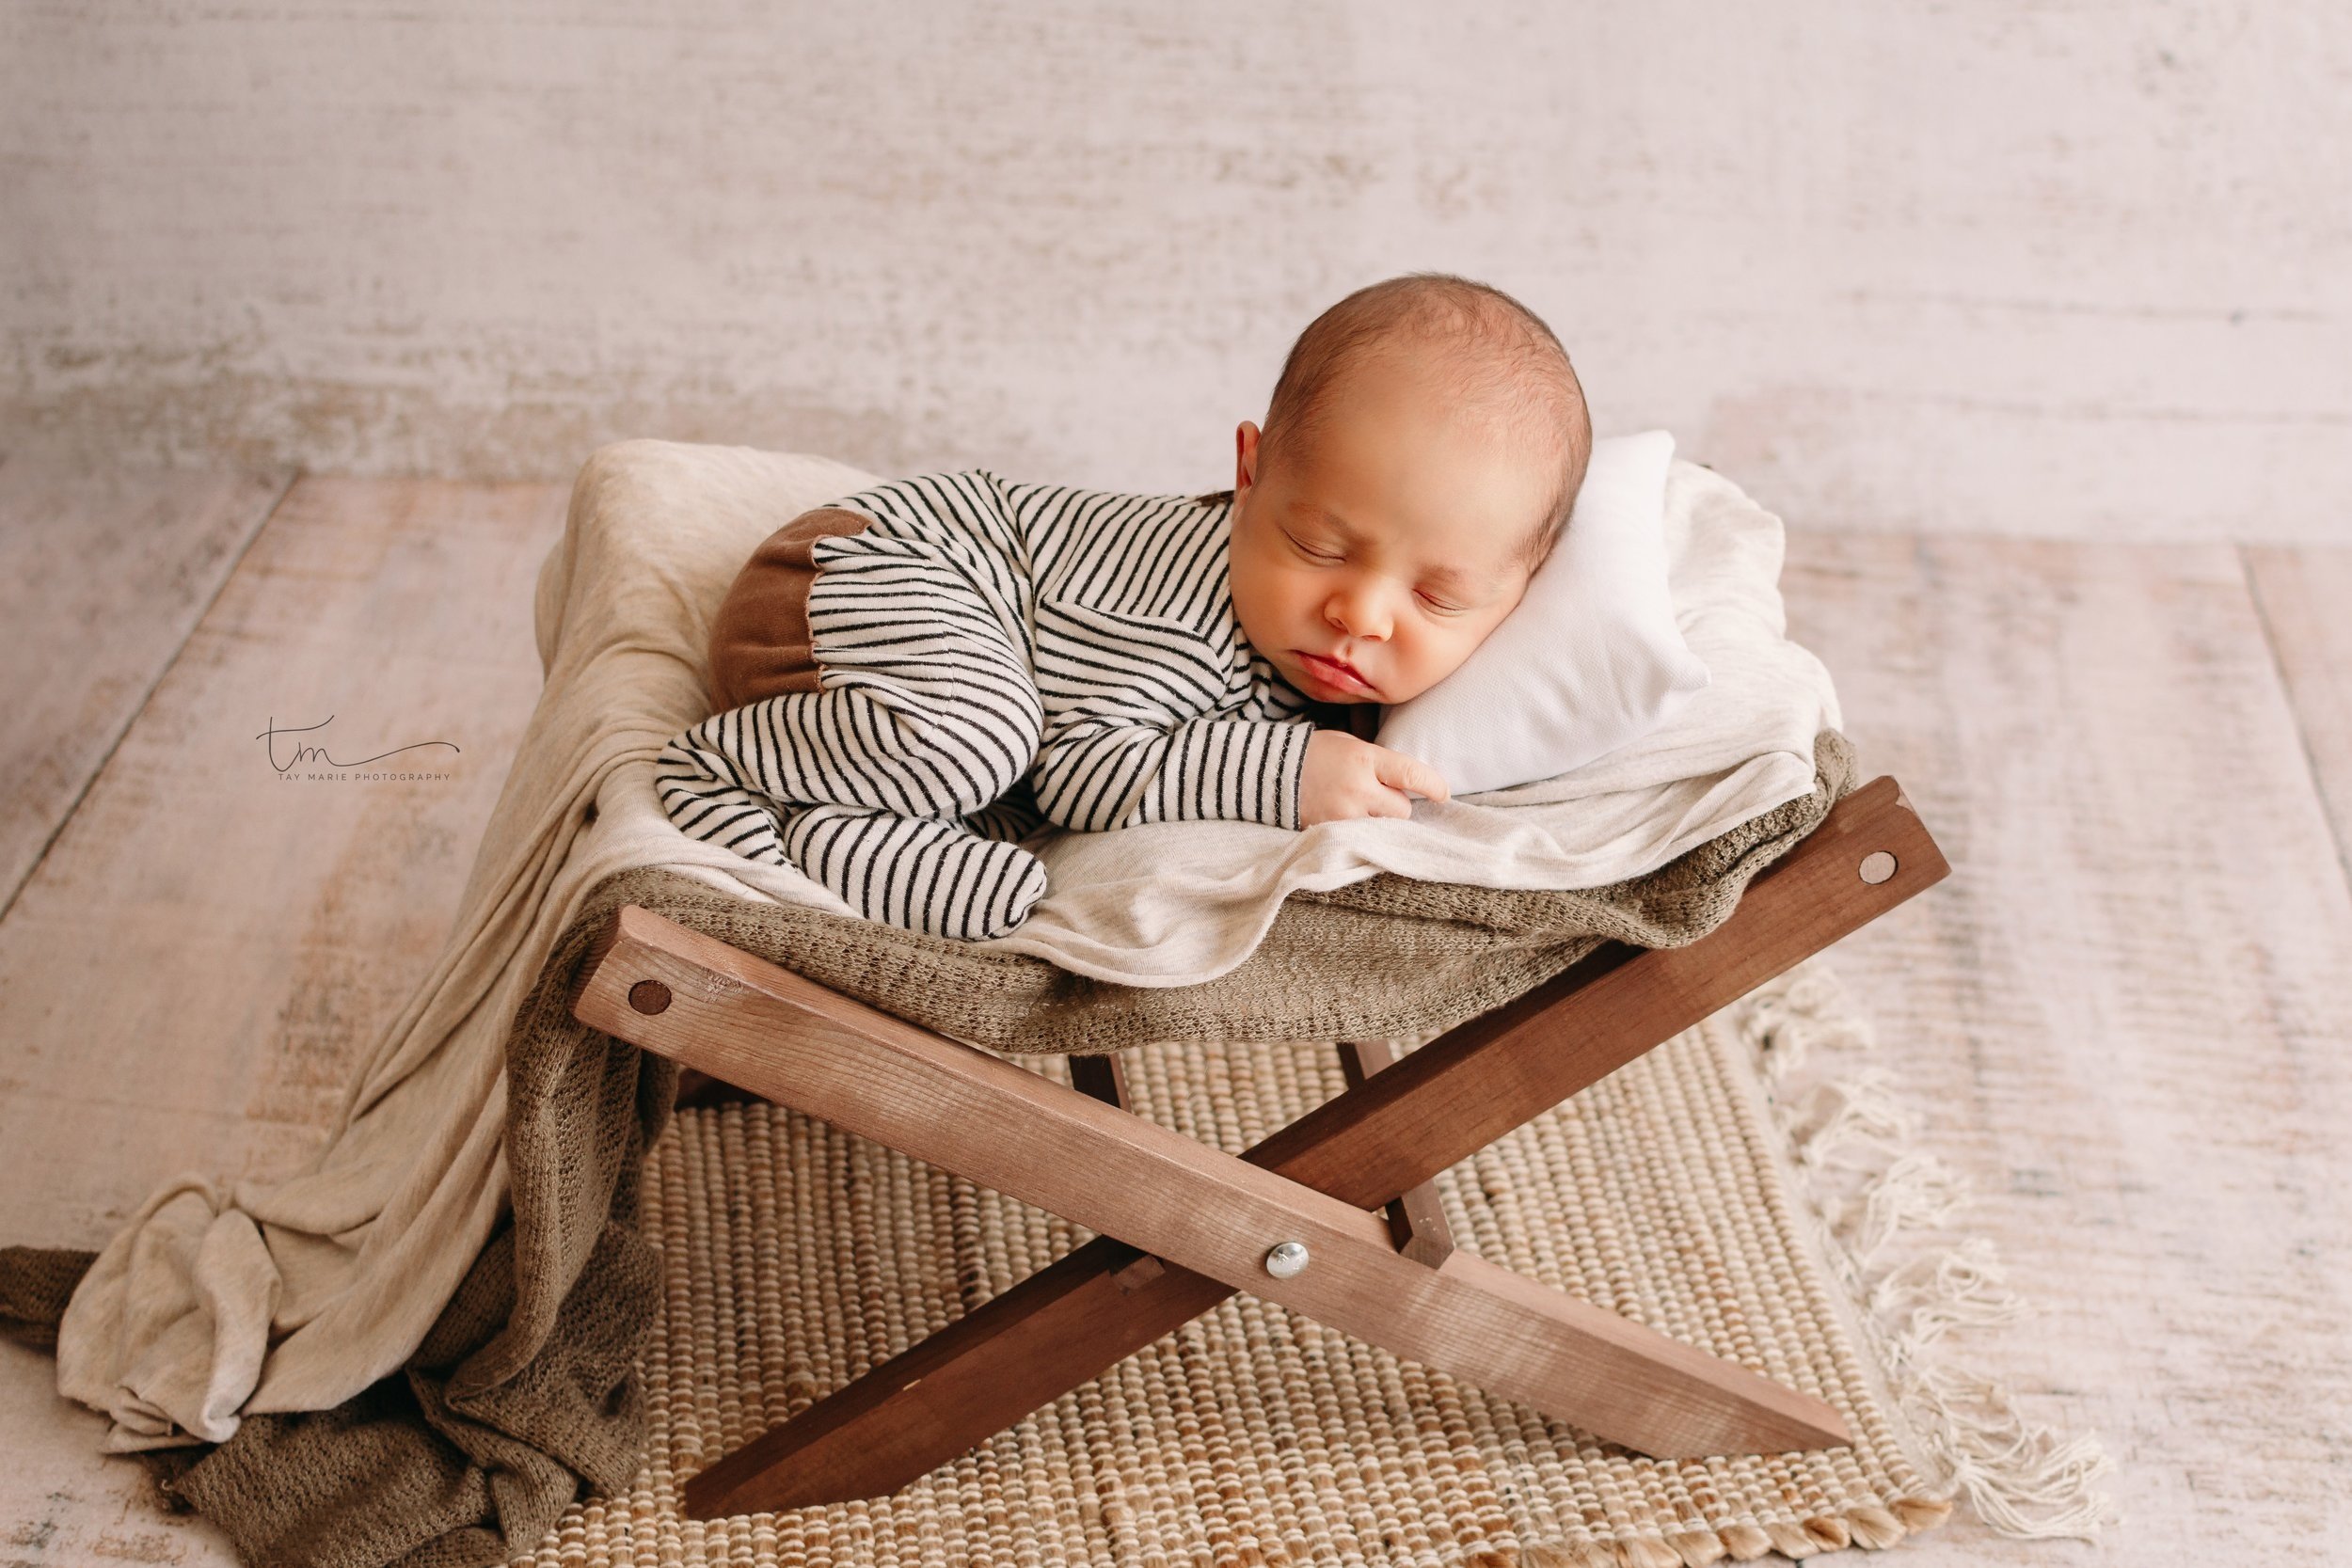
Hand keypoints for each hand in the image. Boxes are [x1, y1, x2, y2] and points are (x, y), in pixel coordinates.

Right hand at [1298, 730, 1449, 825]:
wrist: (1269, 771)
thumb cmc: (1315, 753)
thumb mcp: (1350, 744)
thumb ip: (1380, 762)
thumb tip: (1412, 779)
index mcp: (1365, 759)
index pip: (1411, 774)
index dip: (1434, 786)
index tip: (1444, 794)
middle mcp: (1358, 788)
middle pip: (1402, 810)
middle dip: (1397, 805)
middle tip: (1382, 797)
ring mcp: (1344, 814)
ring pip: (1385, 829)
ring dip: (1381, 822)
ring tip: (1362, 809)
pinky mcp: (1331, 832)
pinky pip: (1363, 839)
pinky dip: (1362, 833)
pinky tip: (1351, 821)